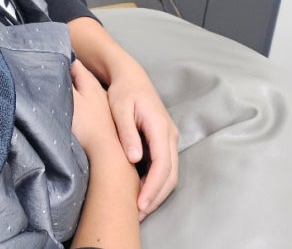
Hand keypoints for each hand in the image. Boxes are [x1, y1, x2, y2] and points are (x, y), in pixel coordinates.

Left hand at [67, 17, 178, 220]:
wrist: (131, 77)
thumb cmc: (123, 91)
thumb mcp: (120, 107)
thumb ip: (126, 131)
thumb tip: (134, 158)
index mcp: (159, 126)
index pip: (162, 164)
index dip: (153, 187)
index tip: (140, 204)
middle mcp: (170, 135)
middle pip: (171, 174)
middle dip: (156, 196)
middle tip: (137, 215)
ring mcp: (169, 139)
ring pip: (171, 174)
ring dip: (158, 193)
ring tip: (139, 209)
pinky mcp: (164, 141)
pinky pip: (165, 167)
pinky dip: (156, 183)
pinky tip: (141, 193)